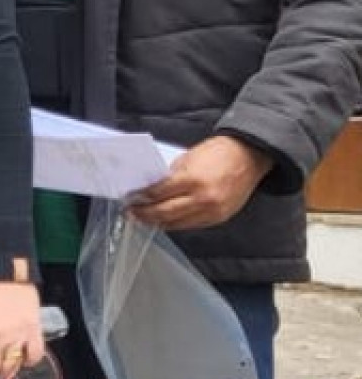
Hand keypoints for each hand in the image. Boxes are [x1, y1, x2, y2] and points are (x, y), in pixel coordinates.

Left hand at [128, 135, 272, 232]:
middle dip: (145, 214)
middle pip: (165, 212)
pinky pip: (193, 225)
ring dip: (159, 222)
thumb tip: (152, 187)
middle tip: (131, 213)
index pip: (158, 193)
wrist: (248, 157)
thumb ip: (170, 175)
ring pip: (178, 223)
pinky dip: (177, 224)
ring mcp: (212, 211)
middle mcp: (203, 199)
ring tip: (145, 219)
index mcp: (192, 180)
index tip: (130, 198)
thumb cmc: (217, 153)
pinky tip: (166, 221)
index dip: (142, 197)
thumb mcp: (188, 158)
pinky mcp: (220, 218)